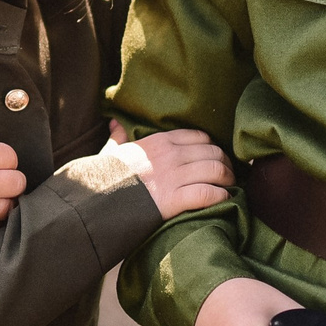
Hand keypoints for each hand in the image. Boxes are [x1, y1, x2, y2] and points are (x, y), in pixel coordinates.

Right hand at [103, 124, 232, 218]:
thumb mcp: (109, 153)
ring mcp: (173, 176)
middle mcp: (169, 155)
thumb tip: (115, 123)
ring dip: (227, 179)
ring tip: (230, 187)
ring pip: (215, 170)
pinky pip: (208, 193)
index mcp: (158, 141)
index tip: (215, 157)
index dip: (212, 147)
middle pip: (212, 152)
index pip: (198, 136)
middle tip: (228, 174)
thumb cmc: (102, 179)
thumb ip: (118, 138)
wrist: (95, 202)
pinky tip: (223, 200)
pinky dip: (220, 196)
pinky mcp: (174, 199)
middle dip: (225, 163)